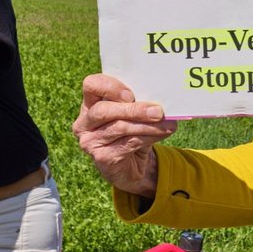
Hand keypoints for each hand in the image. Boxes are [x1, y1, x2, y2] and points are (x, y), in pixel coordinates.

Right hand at [72, 74, 178, 197]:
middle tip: (158, 111)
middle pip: (103, 110)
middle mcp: (85, 122)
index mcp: (90, 103)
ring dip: (147, 125)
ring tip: (167, 124)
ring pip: (119, 127)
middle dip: (134, 110)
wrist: (130, 166)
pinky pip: (128, 143)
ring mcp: (90, 141)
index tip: (131, 95)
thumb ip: (139, 104)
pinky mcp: (102, 157)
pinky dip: (149, 137)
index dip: (109, 87)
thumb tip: (161, 101)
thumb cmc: (131, 132)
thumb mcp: (133, 114)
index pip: (91, 85)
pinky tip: (163, 133)